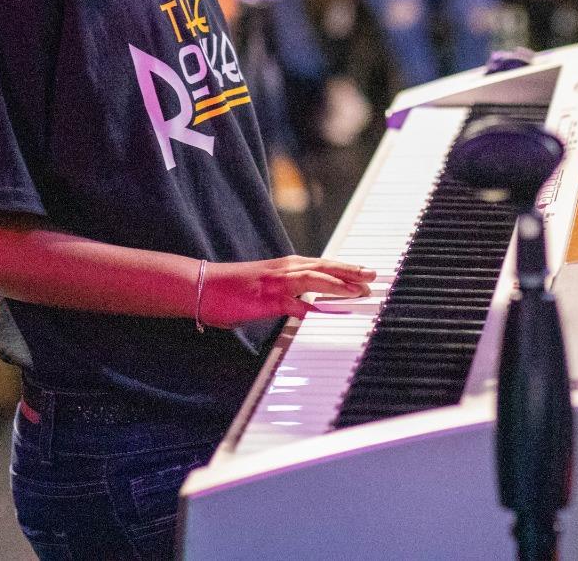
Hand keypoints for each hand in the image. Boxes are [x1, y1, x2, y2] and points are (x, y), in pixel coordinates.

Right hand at [200, 256, 375, 325]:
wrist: (204, 286)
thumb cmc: (233, 289)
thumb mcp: (266, 289)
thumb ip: (289, 295)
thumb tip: (306, 307)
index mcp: (286, 266)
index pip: (323, 265)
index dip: (346, 268)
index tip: (365, 272)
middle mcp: (285, 270)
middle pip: (325, 268)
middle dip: (350, 272)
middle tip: (373, 276)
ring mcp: (277, 283)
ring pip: (314, 280)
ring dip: (338, 285)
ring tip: (358, 290)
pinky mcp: (267, 299)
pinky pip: (295, 304)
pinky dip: (313, 308)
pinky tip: (328, 312)